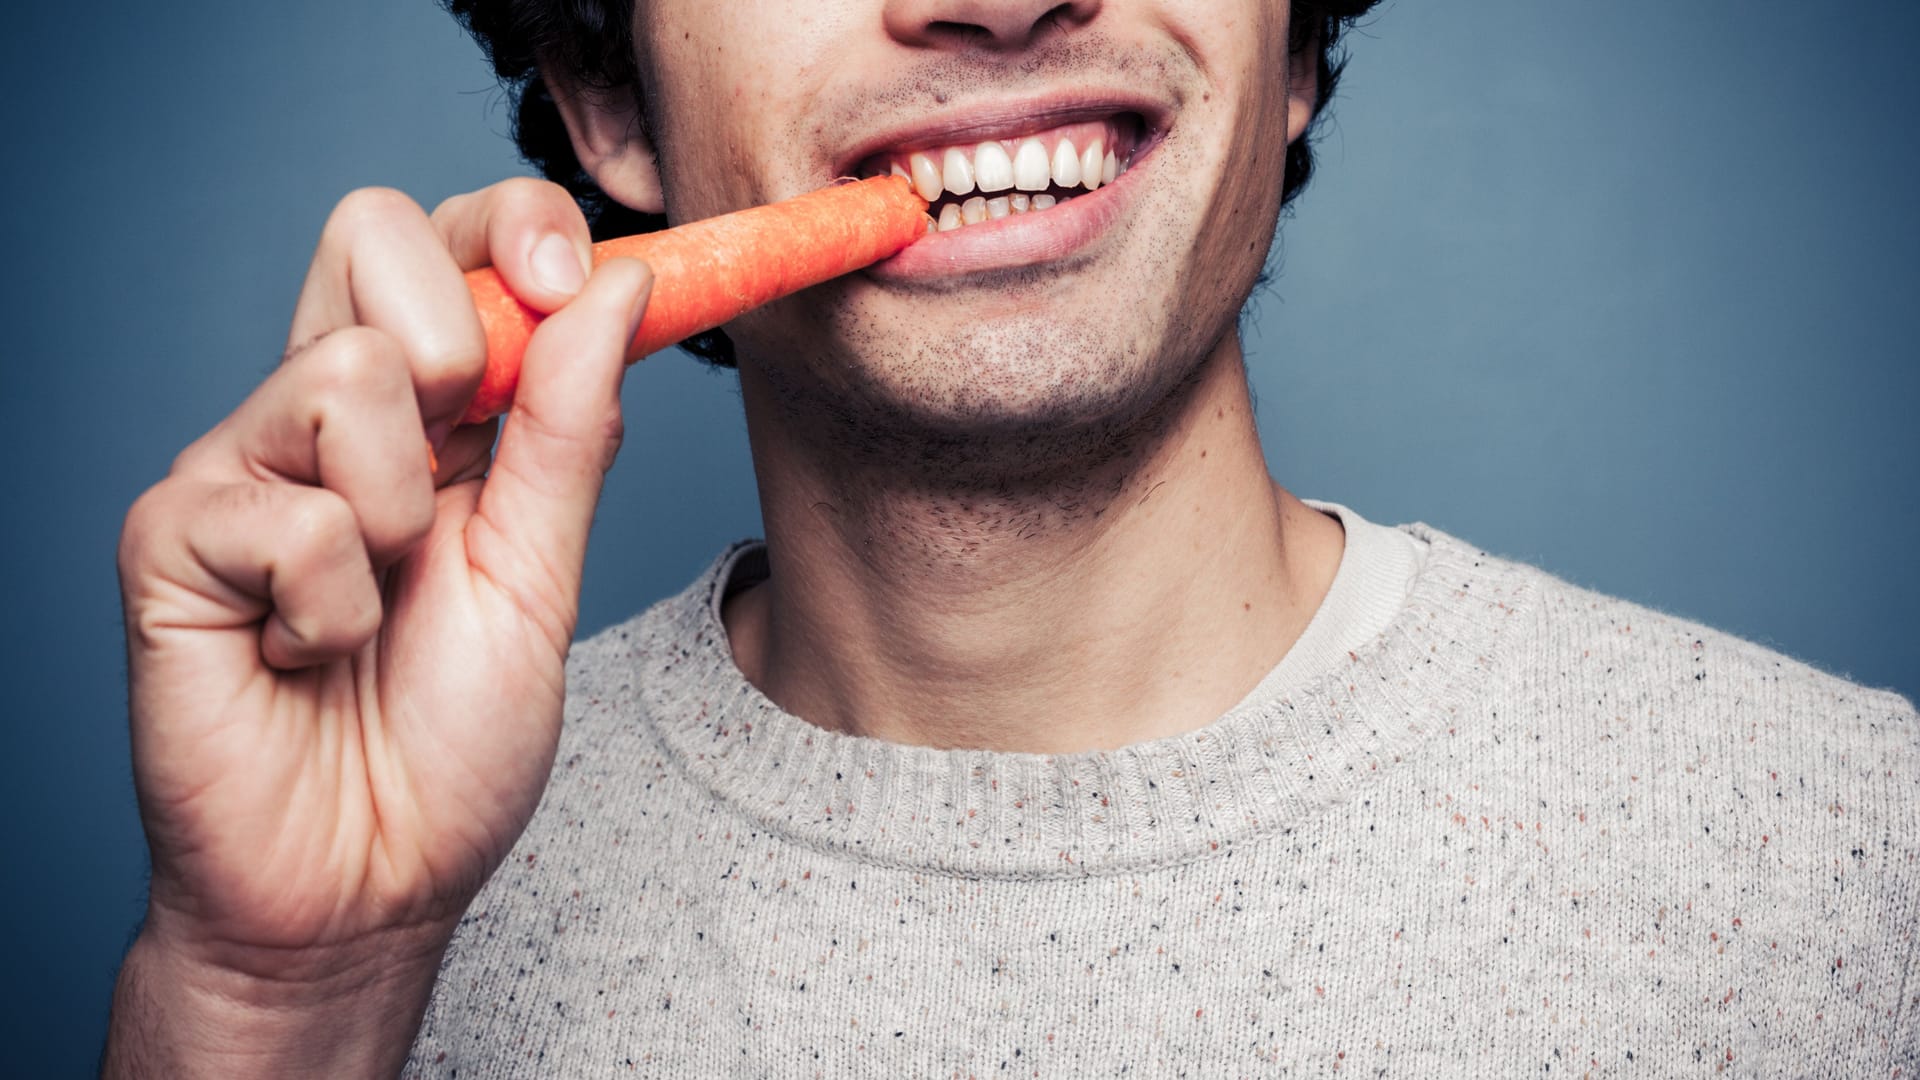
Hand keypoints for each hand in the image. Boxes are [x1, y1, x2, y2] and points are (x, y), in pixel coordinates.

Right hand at [107, 179, 650, 1072]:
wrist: (366, 887)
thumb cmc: (449, 745)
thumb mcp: (540, 575)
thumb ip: (571, 432)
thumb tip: (620, 287)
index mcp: (420, 417)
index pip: (446, 242)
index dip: (512, 224)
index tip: (578, 268)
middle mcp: (321, 419)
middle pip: (367, 231)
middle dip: (458, 334)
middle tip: (464, 464)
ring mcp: (238, 468)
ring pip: (343, 373)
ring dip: (402, 517)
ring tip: (375, 611)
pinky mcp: (170, 538)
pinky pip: (287, 512)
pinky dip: (335, 609)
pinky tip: (307, 659)